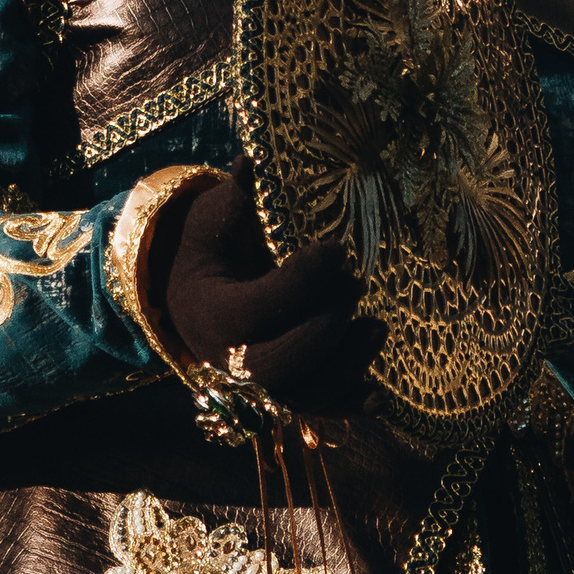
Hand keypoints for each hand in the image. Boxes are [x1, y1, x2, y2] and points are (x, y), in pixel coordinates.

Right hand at [144, 168, 384, 414]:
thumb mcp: (212, 223)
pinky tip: (381, 397)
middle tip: (356, 286)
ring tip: (379, 327)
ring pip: (299, 396)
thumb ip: (231, 202)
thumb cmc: (211, 248)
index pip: (256, 309)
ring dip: (345, 366)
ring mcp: (255, 384)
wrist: (193, 296)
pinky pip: (315, 410)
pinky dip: (348, 406)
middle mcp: (228, 360)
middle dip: (322, 328)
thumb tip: (246, 164)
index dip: (301, 282)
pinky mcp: (282, 393)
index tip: (337, 249)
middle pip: (276, 365)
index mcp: (209, 313)